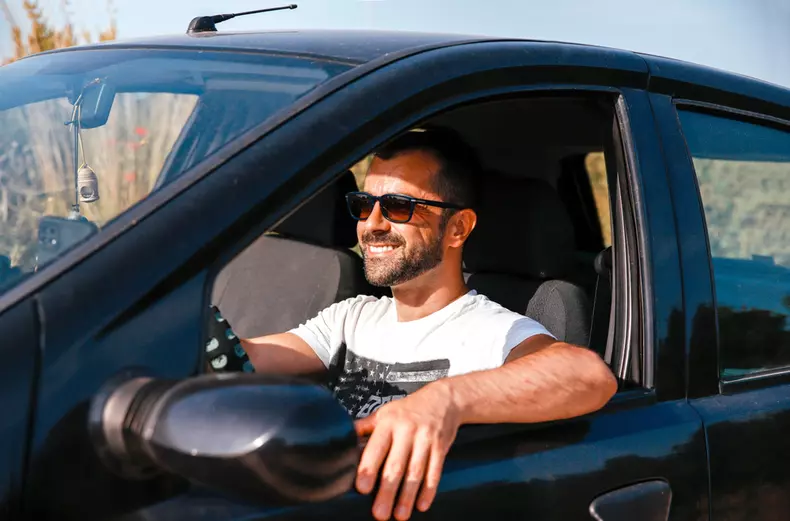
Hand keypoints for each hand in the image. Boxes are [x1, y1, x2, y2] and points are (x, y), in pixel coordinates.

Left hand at [354, 382, 460, 520]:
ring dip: (407, 496)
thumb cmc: (409, 409)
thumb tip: (342, 440)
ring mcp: (425, 439)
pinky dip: (428, 490)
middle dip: (387, 491)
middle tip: (379, 513)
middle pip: (396, 465)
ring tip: (400, 515)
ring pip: (415, 472)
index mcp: (388, 423)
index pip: (376, 447)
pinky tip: (421, 504)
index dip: (369, 468)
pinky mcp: (441, 447)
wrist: (443, 399)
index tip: (362, 487)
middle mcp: (407, 431)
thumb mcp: (384, 413)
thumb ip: (365, 428)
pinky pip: (435, 472)